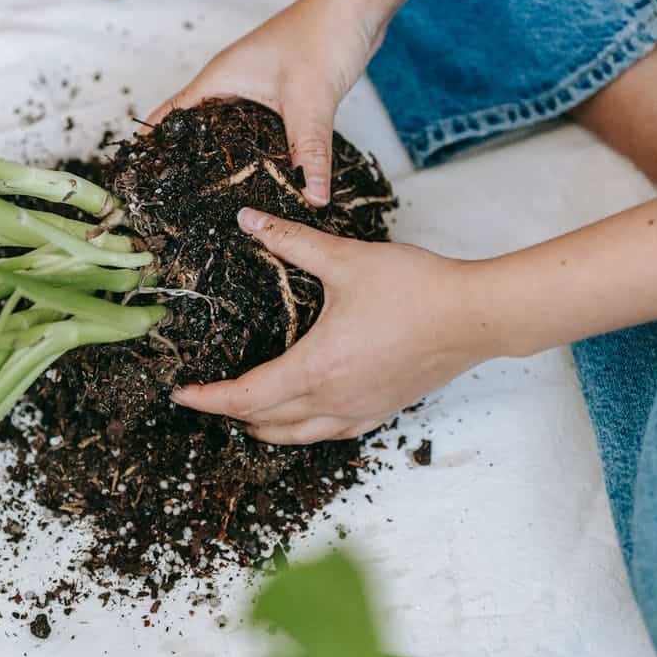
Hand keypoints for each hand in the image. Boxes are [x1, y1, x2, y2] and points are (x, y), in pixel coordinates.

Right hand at [150, 0, 381, 204]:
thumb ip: (308, 151)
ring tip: (219, 197)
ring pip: (231, 129)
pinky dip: (258, 150)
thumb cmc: (322, 35)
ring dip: (227, 156)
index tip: (140, 178)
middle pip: (197, 126)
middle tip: (180, 201)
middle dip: (188, 160)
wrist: (356, 5)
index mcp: (221, 78)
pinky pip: (259, 129)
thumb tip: (312, 198)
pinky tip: (267, 173)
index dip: (154, 145)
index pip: (172, 114)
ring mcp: (256, 87)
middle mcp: (232, 82)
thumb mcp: (310, 99)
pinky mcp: (281, 93)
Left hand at [171, 208, 494, 443]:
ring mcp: (360, 412)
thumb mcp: (345, 259)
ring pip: (297, 436)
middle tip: (207, 394)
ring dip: (266, 425)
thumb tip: (248, 219)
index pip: (245, 398)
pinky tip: (304, 407)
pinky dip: (303, 427)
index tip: (180, 393)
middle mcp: (333, 401)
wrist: (475, 316)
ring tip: (246, 406)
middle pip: (265, 424)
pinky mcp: (382, 411)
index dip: (207, 399)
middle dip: (230, 413)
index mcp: (316, 369)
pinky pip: (329, 432)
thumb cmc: (416, 289)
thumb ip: (291, 241)